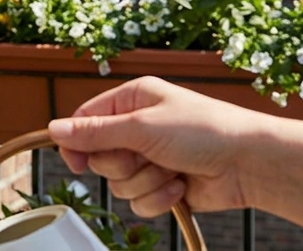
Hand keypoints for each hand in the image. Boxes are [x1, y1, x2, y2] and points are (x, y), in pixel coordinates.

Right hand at [48, 76, 263, 216]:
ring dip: (144, 183)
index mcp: (131, 101)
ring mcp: (151, 158)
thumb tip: (52, 129)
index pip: (85, 121)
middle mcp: (138, 128)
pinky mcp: (164, 185)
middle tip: (145, 157)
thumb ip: (95, 132)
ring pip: (119, 183)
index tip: (76, 162)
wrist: (250, 164)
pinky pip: (140, 202)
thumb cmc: (204, 131)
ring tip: (170, 171)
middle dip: (122, 165)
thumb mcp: (141, 127)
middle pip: (100, 157)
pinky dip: (158, 198)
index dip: (77, 143)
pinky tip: (180, 187)